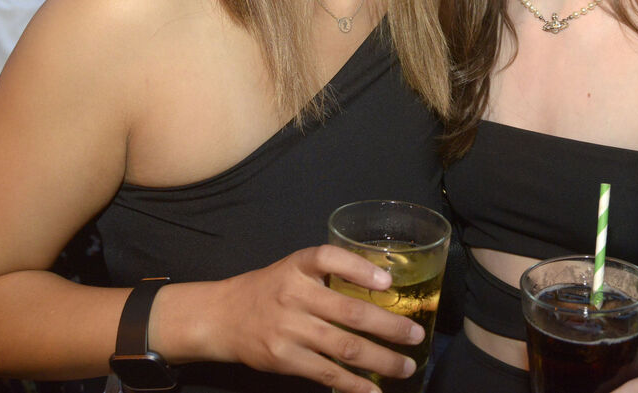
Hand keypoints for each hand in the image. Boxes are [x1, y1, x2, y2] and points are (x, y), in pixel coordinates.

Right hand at [198, 245, 423, 392]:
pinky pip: (327, 372)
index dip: (360, 269)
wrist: (223, 317)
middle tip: (415, 335)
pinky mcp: (285, 358)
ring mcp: (289, 329)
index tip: (388, 282)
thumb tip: (384, 286)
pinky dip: (354, 384)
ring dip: (381, 359)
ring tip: (405, 366)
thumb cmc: (269, 290)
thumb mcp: (294, 270)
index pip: (330, 259)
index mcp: (299, 266)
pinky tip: (374, 390)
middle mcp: (294, 294)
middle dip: (389, 326)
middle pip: (349, 311)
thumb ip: (330, 275)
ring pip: (344, 346)